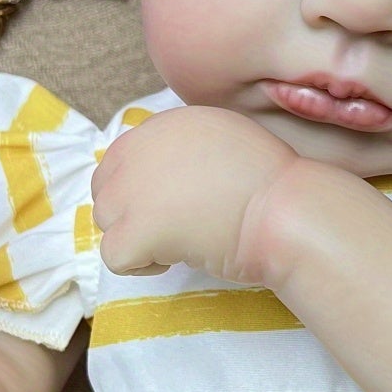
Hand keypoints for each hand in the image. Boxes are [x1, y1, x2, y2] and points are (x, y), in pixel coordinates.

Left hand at [90, 105, 299, 285]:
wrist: (285, 211)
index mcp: (165, 125)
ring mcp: (133, 188)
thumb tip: (166, 177)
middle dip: (133, 212)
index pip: (122, 159)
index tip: (177, 205)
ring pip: (106, 220)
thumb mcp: (226, 141)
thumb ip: (187, 150)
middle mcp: (141, 148)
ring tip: (180, 242)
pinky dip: (140, 266)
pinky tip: (175, 259)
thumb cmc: (271, 185)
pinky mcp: (135, 229)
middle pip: (106, 189)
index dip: (143, 189)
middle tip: (176, 227)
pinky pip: (114, 255)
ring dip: (137, 236)